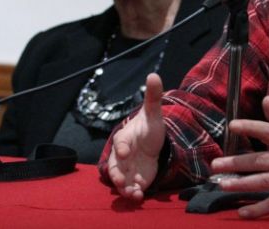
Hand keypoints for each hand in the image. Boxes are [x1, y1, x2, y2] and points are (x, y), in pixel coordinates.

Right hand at [107, 72, 166, 199]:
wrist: (152, 143)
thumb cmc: (148, 128)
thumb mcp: (154, 113)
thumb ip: (153, 97)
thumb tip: (154, 74)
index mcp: (125, 138)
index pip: (121, 142)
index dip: (122, 147)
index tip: (126, 151)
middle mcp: (123, 155)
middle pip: (115, 165)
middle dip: (117, 173)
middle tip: (122, 180)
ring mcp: (128, 169)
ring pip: (121, 180)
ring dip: (125, 188)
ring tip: (133, 193)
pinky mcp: (135, 179)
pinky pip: (130, 188)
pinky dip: (133, 192)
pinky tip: (140, 195)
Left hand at [210, 95, 268, 217]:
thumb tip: (265, 99)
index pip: (268, 131)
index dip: (250, 127)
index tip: (232, 126)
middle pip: (259, 160)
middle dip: (236, 162)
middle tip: (216, 165)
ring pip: (263, 182)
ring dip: (242, 184)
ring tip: (223, 184)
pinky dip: (258, 209)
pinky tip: (243, 212)